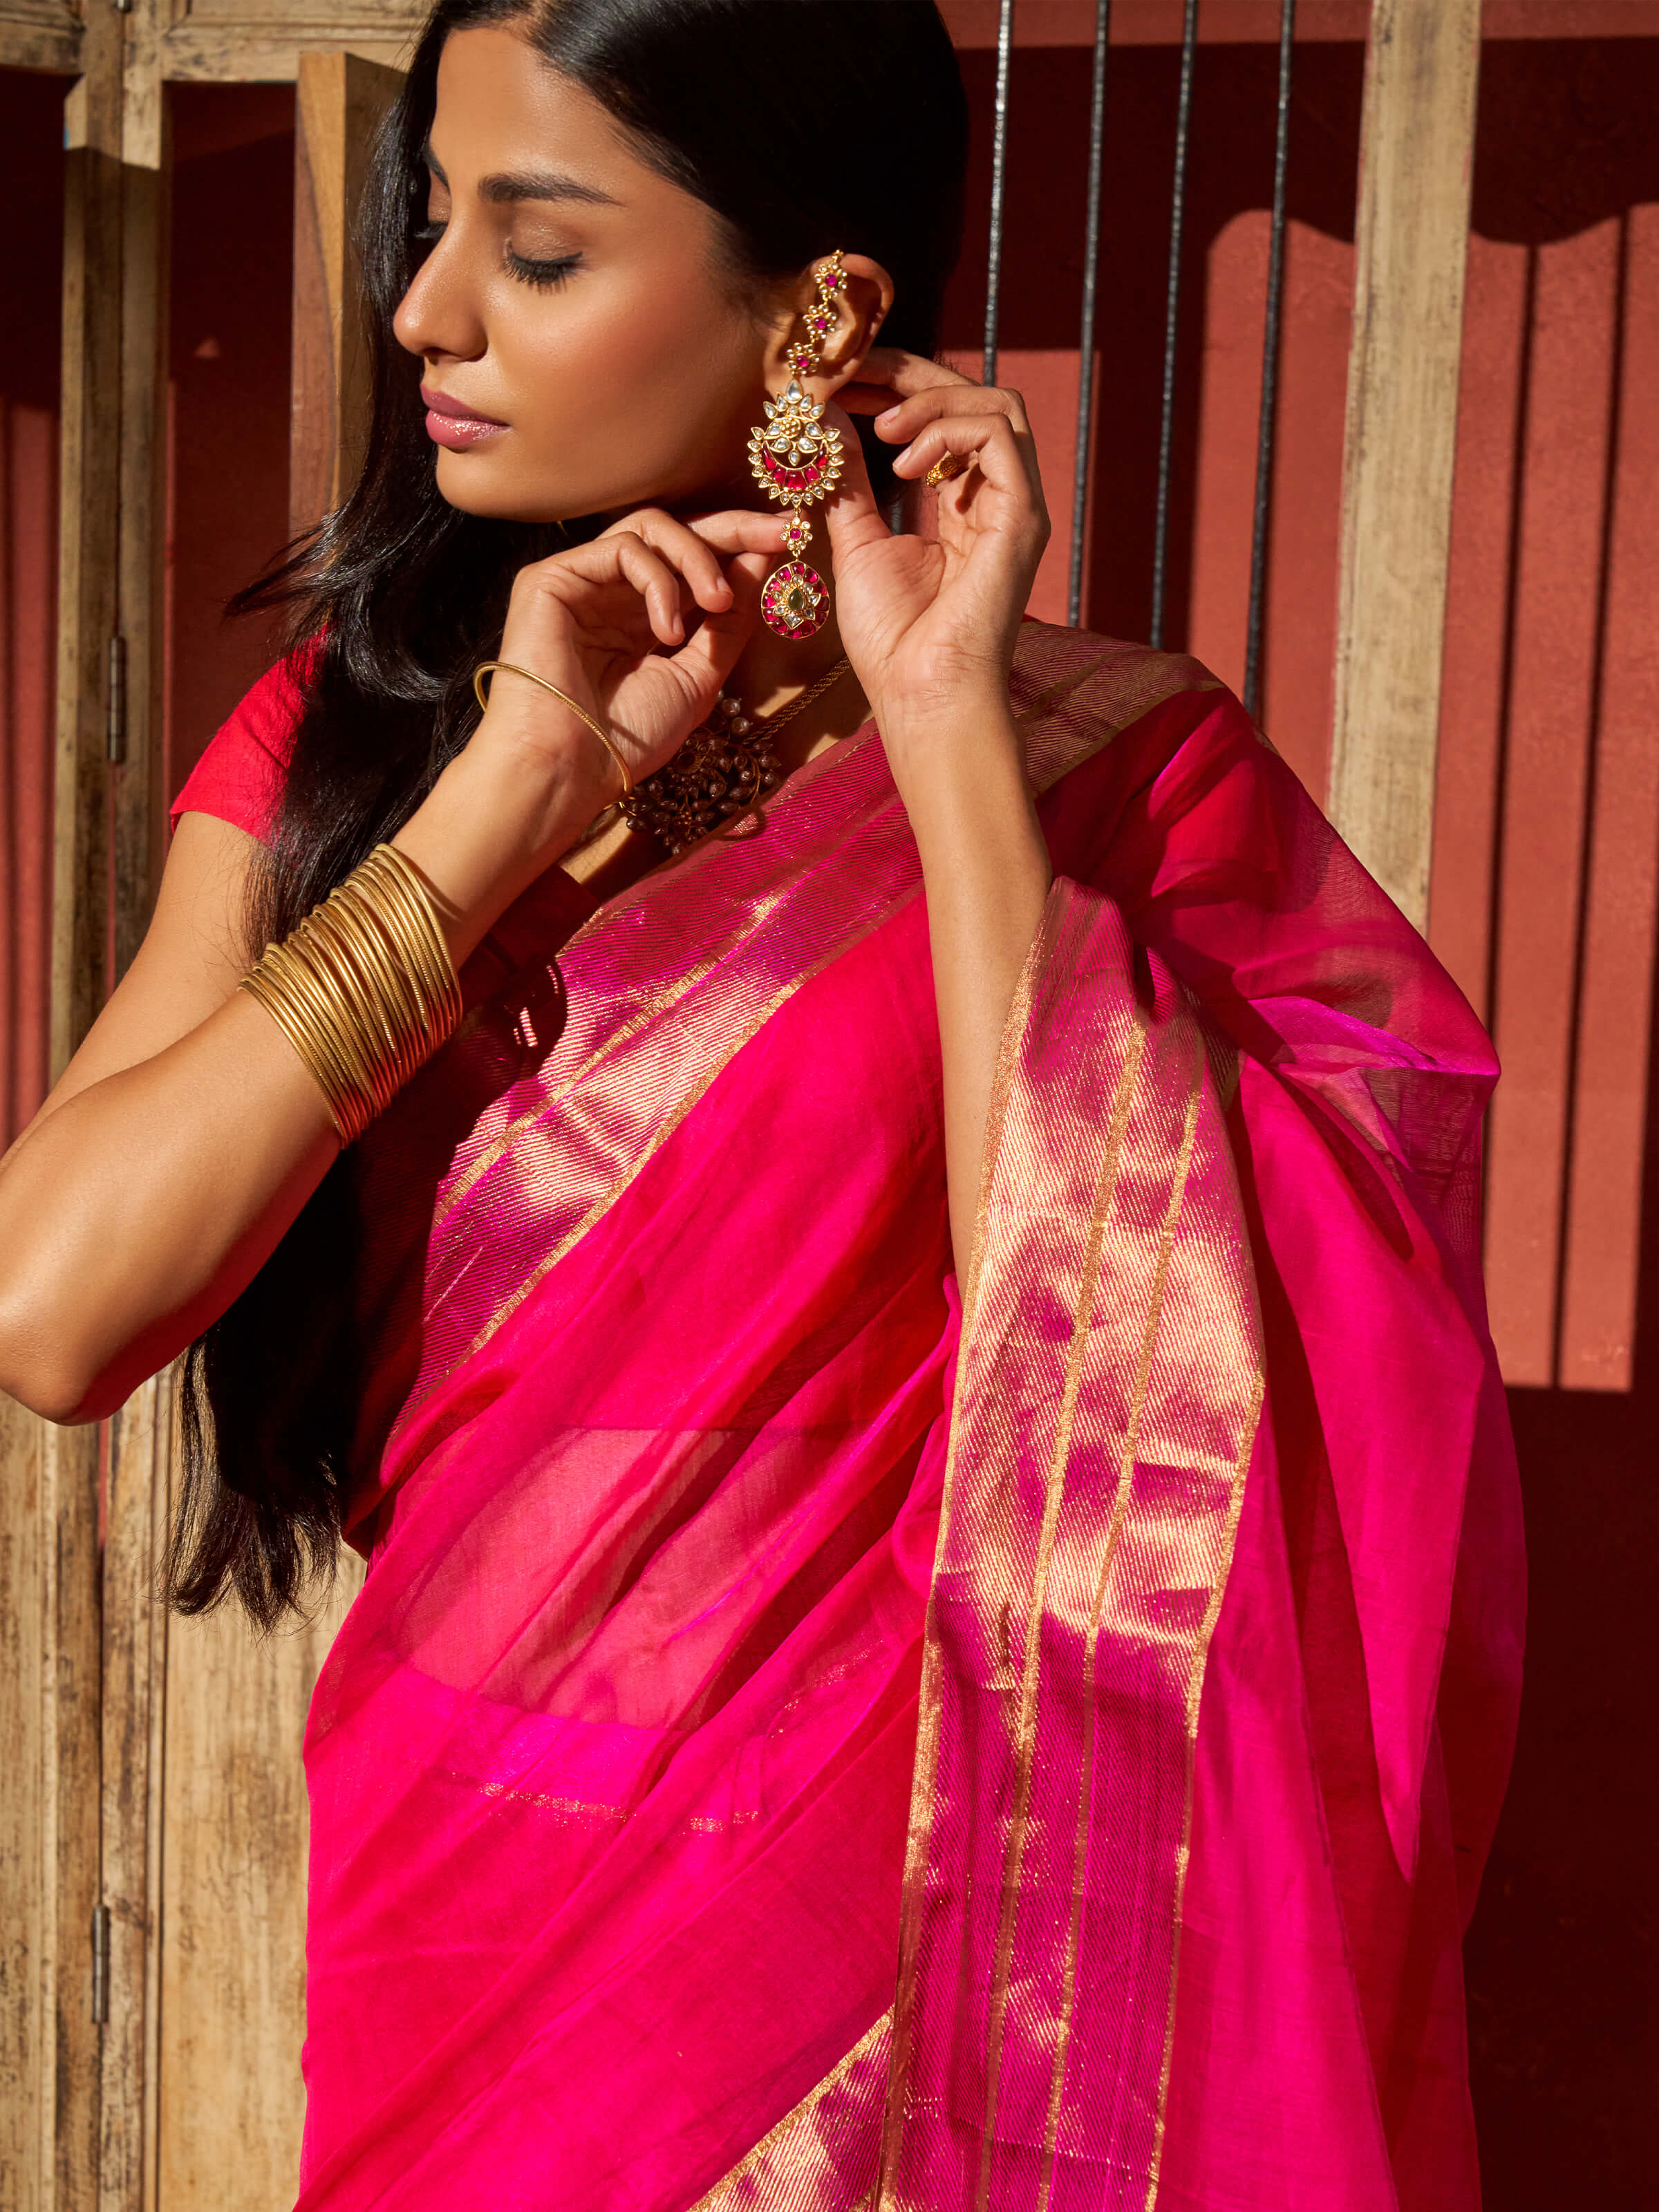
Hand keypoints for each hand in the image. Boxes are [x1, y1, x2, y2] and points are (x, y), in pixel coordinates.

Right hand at [473, 506, 785, 809]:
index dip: (743, 547)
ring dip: (698, 558)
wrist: (571, 769)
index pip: (696, 562)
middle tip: (779, 533)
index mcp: (643, 618)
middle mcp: (612, 592)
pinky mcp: (552, 577)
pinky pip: (623, 549)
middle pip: (678, 532)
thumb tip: (762, 560)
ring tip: (717, 604)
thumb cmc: (628, 739)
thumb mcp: (700, 678)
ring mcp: (582, 581)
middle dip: (735, 530)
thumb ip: (729, 621)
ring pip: (651, 528)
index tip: (791, 538)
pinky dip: (658, 582)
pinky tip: (667, 630)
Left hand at [827, 349, 1049, 742]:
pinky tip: (902, 462)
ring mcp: (1017, 506)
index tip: (841, 380)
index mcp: (964, 505)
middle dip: (910, 374)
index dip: (895, 386)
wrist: (922, 697)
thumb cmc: (893, 641)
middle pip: (974, 397)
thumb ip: (848, 479)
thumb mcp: (856, 542)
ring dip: (932, 398)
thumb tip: (828, 416)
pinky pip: (999, 433)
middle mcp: (998, 499)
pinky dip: (947, 430)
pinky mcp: (1024, 517)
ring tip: (881, 430)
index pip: (943, 418)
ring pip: (997, 404)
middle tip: (852, 374)